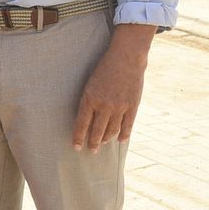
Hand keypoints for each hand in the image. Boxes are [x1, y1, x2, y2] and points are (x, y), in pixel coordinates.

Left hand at [71, 27, 151, 152]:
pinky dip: (123, 134)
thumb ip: (88, 101)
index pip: (81, 124)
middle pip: (97, 131)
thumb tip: (85, 117)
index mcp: (89, 99)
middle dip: (93, 143)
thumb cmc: (104, 69)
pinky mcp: (132, 106)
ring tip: (103, 144)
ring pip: (112, 130)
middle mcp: (104, 106)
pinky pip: (128, 125)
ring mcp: (120, 107)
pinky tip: (120, 140)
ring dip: (106, 139)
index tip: (76, 147)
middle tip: (91, 150)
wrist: (126, 58)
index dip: (78, 137)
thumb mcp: (90, 84)